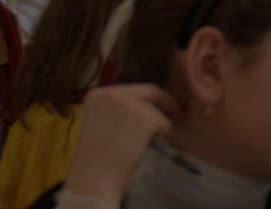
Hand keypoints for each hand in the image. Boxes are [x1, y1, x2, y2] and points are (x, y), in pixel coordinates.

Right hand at [64, 84, 182, 205]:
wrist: (92, 182)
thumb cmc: (95, 160)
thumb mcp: (99, 124)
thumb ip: (118, 111)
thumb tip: (146, 106)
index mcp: (97, 95)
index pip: (131, 90)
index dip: (148, 99)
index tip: (160, 105)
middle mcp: (112, 93)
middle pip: (150, 91)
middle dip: (166, 103)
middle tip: (178, 113)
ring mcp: (129, 103)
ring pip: (157, 110)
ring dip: (156, 128)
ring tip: (137, 147)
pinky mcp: (145, 117)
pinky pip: (164, 124)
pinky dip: (160, 138)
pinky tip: (141, 150)